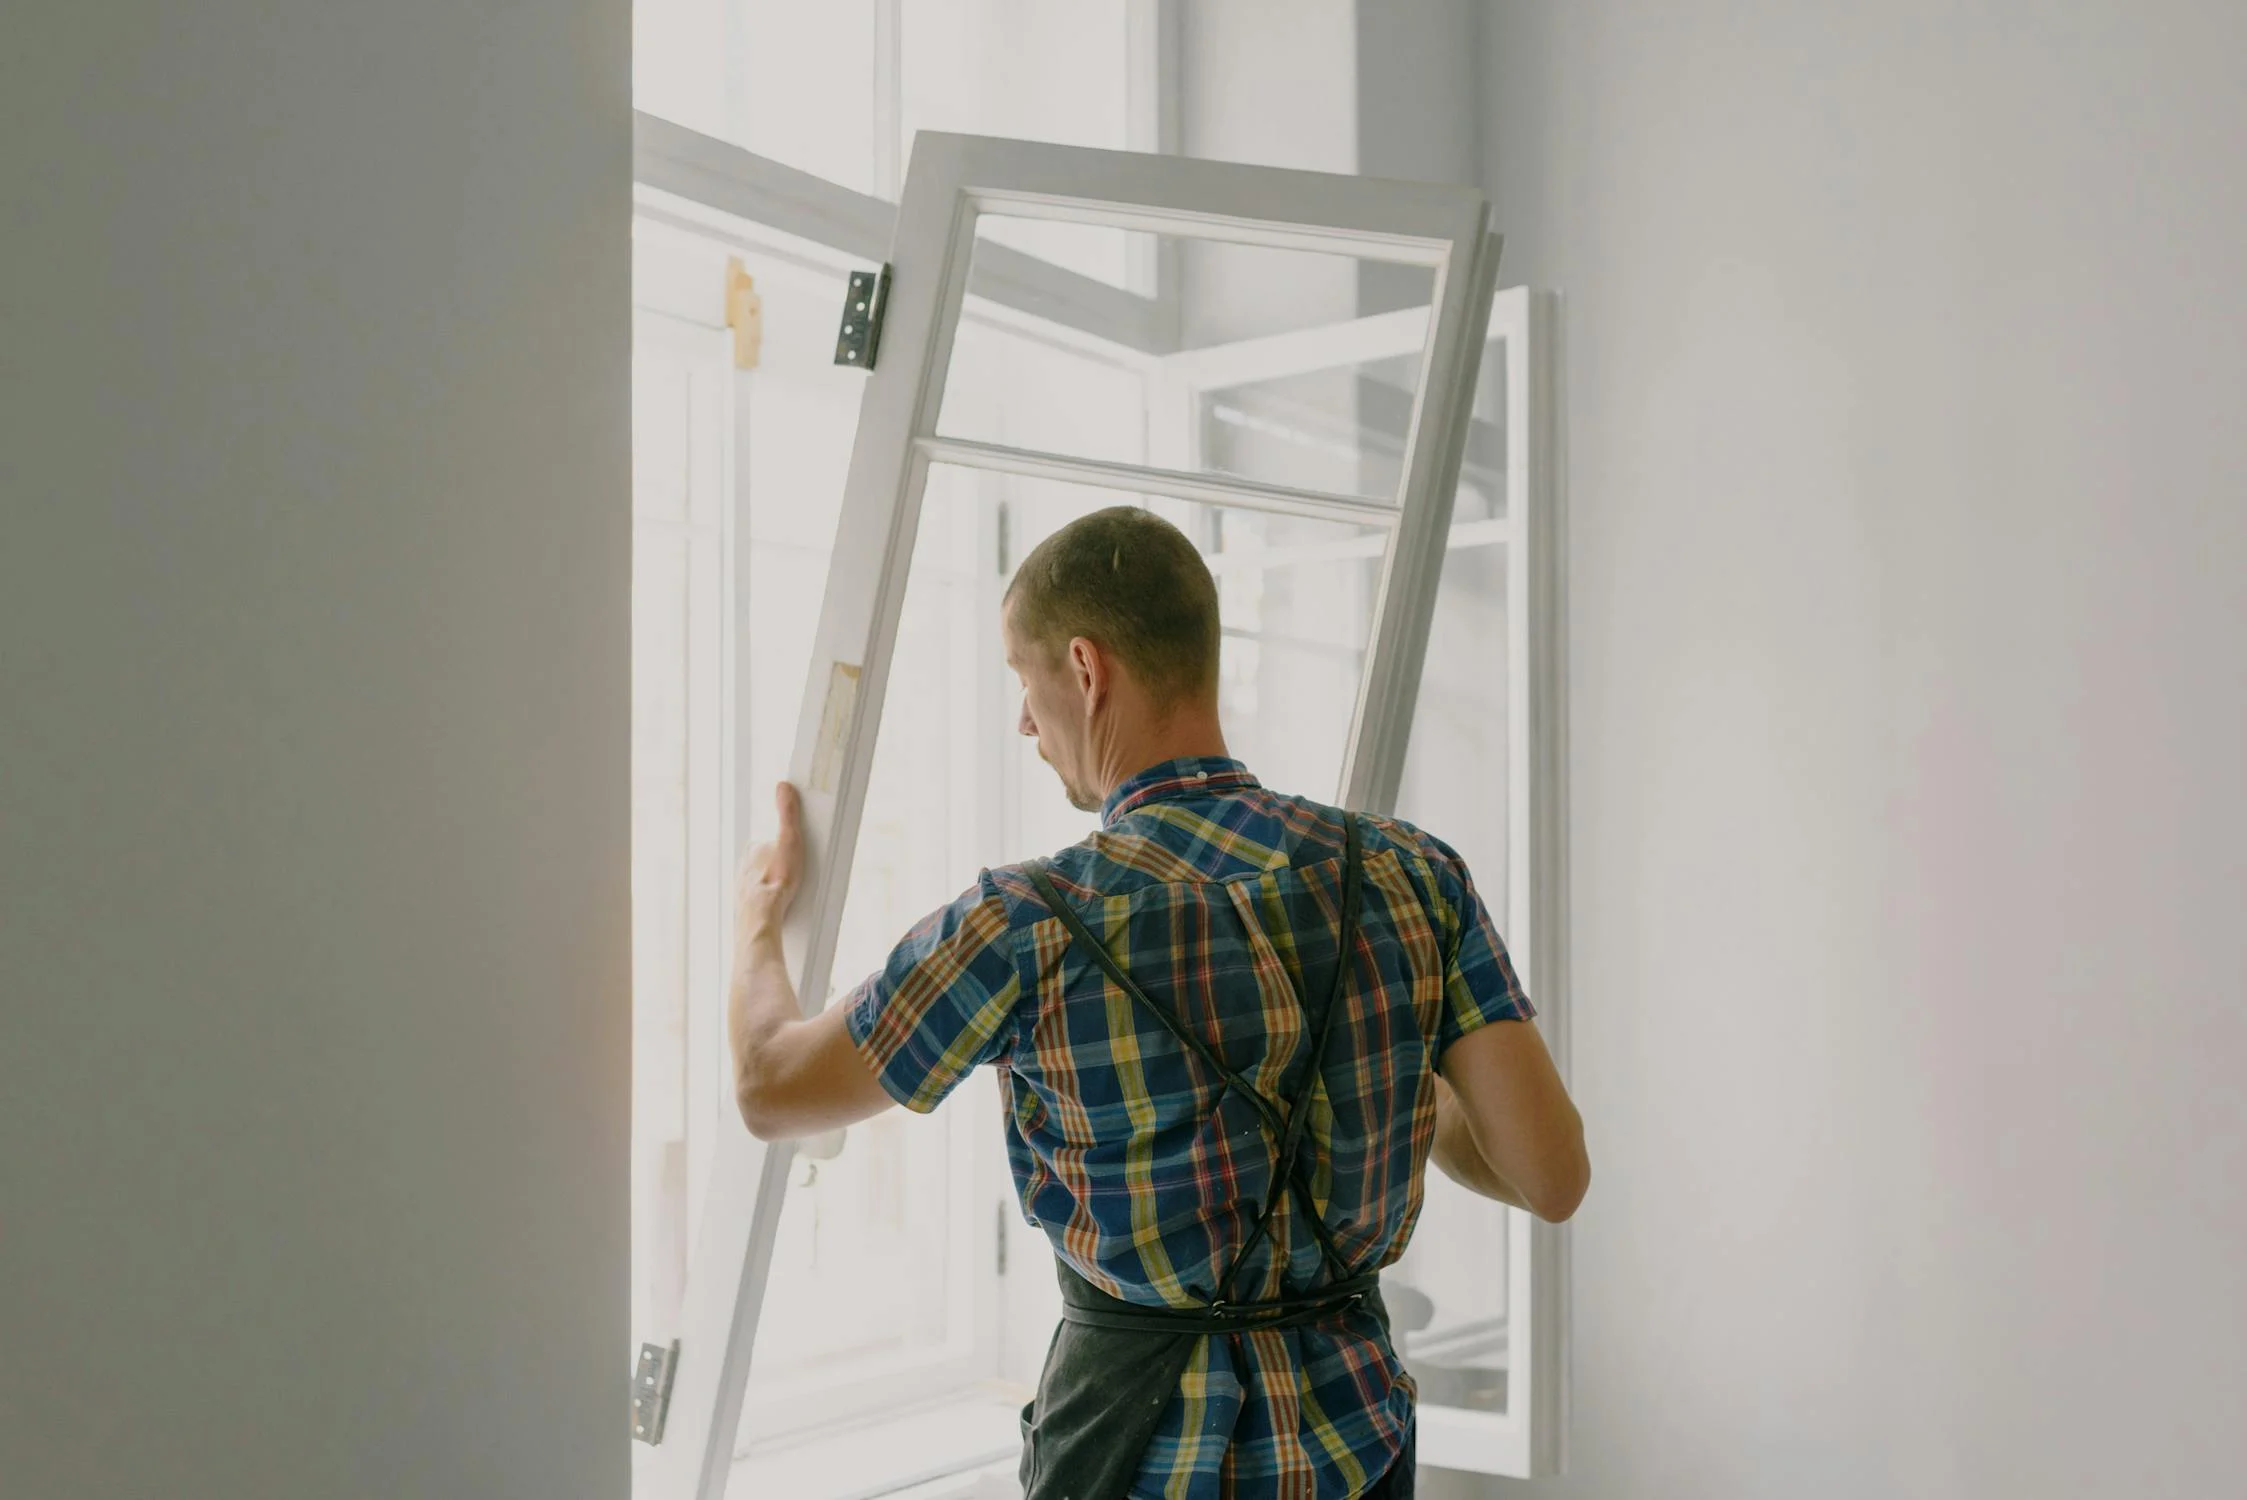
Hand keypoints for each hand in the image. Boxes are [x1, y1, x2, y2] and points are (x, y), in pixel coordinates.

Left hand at [736, 782, 805, 942]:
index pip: (769, 842)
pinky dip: (768, 902)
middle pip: (764, 863)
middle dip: (777, 867)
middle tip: (795, 875)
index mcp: (752, 850)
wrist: (762, 917)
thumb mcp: (788, 840)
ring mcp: (742, 886)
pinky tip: (780, 908)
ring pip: (760, 882)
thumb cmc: (776, 880)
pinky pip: (759, 901)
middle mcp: (743, 867)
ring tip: (790, 893)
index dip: (783, 847)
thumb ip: (787, 814)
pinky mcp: (744, 906)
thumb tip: (783, 786)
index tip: (794, 853)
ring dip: (773, 886)